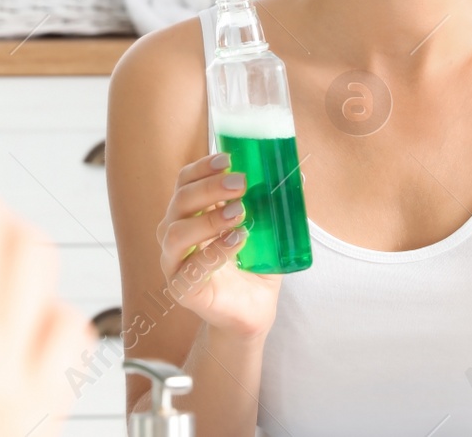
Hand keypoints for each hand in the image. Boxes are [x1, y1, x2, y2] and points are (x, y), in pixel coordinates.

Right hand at [155, 152, 280, 339]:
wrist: (252, 312)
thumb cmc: (253, 267)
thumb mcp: (264, 230)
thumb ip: (271, 206)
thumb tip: (297, 178)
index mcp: (189, 214)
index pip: (185, 182)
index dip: (203, 168)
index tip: (228, 159)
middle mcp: (175, 234)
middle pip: (180, 201)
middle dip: (209, 188)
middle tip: (241, 184)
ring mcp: (174, 263)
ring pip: (175, 233)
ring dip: (208, 219)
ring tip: (239, 213)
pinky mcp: (182, 289)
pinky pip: (190, 268)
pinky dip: (214, 251)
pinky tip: (237, 240)